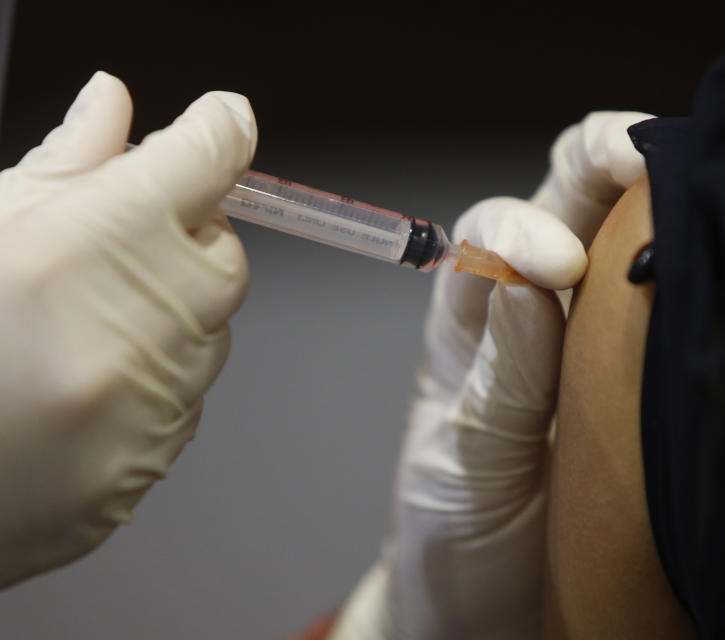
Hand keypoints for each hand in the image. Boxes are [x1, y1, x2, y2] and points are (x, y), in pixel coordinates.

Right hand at [0, 71, 256, 587]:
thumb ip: (62, 163)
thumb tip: (112, 104)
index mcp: (100, 240)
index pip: (212, 157)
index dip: (218, 131)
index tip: (218, 125)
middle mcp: (145, 323)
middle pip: (225, 255)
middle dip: (185, 242)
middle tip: (116, 250)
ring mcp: (153, 403)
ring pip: (209, 336)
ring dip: (164, 319)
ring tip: (68, 335)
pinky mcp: (149, 464)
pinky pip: (181, 405)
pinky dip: (146, 386)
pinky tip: (70, 390)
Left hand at [328, 111, 652, 639]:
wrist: (496, 612)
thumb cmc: (457, 535)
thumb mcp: (460, 467)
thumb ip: (496, 385)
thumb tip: (525, 286)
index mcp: (471, 328)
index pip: (491, 235)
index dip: (524, 231)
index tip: (559, 268)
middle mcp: (534, 318)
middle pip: (567, 201)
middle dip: (603, 160)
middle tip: (645, 152)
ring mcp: (599, 343)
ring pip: (626, 239)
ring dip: (660, 203)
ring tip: (703, 190)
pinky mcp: (649, 382)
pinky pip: (671, 313)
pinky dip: (697, 277)